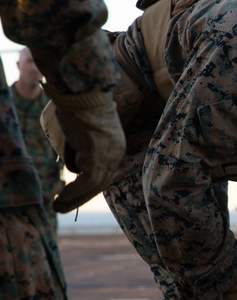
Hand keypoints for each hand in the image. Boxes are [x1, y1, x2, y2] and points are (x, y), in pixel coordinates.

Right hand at [42, 89, 125, 212]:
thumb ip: (78, 149)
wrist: (82, 93)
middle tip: (63, 206)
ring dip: (74, 198)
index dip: (89, 186)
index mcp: (115, 146)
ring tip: (57, 207)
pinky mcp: (98, 156)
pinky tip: (60, 199)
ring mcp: (109, 155)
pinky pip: (87, 181)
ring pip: (94, 184)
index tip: (76, 194)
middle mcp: (116, 153)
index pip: (104, 172)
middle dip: (81, 196)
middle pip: (101, 182)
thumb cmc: (77, 106)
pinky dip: (74, 192)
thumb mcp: (79, 131)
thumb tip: (73, 165)